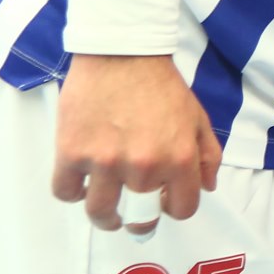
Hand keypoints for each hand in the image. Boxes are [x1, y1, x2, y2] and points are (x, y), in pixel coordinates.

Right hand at [53, 54, 221, 231]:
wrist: (121, 53)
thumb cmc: (162, 85)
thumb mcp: (198, 117)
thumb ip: (208, 156)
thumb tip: (207, 188)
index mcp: (179, 159)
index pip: (181, 210)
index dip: (174, 209)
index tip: (164, 203)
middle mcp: (143, 166)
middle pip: (139, 218)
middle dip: (138, 221)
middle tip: (132, 216)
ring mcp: (105, 162)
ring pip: (100, 212)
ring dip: (105, 217)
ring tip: (107, 211)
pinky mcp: (71, 152)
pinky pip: (66, 191)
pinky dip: (72, 191)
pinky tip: (81, 181)